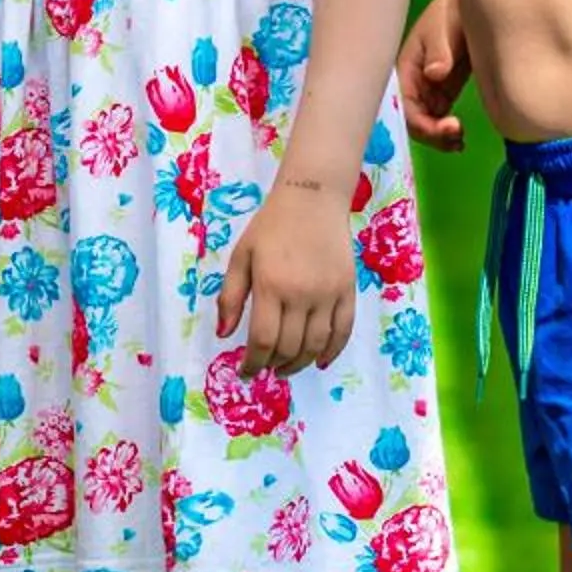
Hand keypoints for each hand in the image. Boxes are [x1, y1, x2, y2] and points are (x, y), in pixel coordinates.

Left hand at [217, 190, 356, 373]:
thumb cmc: (270, 227)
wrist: (312, 199)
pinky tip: (320, 361)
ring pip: (315, 345)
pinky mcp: (348, 290)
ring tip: (286, 368)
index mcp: (270, 285)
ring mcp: (328, 294)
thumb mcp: (241, 256)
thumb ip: (230, 296)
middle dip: (273, 365)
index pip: (262, 340)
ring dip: (300, 364)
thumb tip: (223, 335)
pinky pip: (343, 331)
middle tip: (265, 367)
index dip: (252, 363)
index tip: (246, 372)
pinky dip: (332, 351)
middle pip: (289, 347)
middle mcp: (301, 294)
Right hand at [396, 0, 471, 151]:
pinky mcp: (444, 89)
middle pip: (413, 119)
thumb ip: (440, 50)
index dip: (422, 123)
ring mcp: (428, 87)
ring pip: (426, 121)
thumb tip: (435, 74)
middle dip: (431, 133)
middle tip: (458, 138)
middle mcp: (413, 81)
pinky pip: (438, 116)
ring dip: (439, 136)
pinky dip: (446, 130)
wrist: (474, 2)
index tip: (449, 127)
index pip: (404, 105)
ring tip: (460, 141)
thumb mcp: (443, 26)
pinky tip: (460, 138)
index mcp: (406, 67)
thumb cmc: (452, 10)